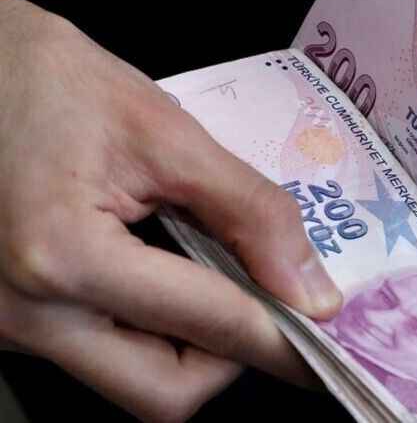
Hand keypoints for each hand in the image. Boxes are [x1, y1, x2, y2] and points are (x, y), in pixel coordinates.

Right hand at [0, 0, 341, 421]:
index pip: (207, 324)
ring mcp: (8, 324)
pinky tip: (171, 277)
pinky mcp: (8, 318)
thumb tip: (311, 290)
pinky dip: (151, 329)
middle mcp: (24, 314)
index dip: (280, 338)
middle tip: (269, 306)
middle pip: (161, 390)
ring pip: (130, 379)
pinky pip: (98, 352)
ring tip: (220, 280)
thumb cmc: (53, 82)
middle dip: (230, 358)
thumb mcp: (167, 135)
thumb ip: (249, 213)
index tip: (328, 343)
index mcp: (63, 259)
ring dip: (192, 345)